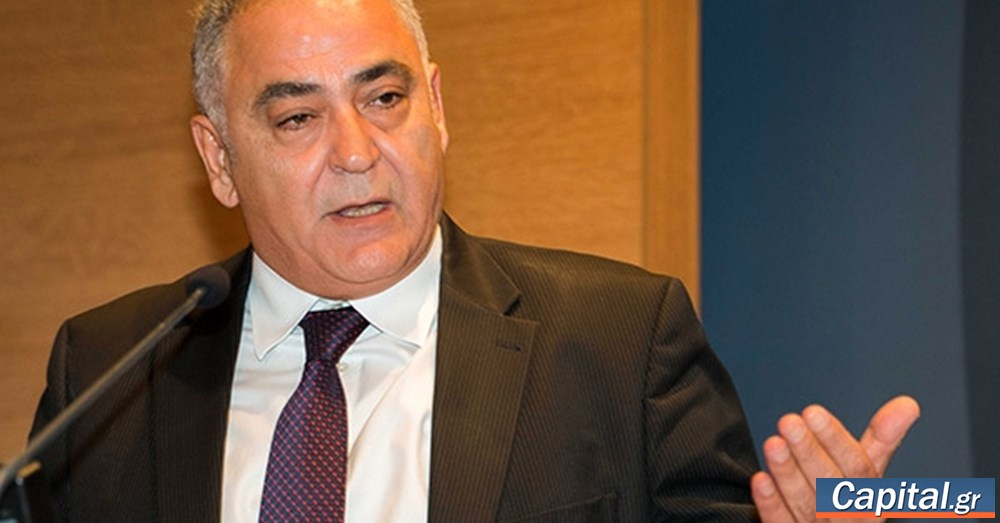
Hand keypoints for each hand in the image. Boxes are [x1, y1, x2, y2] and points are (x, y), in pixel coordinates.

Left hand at [751, 395, 920, 522]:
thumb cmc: (849, 504)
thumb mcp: (868, 475)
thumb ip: (882, 440)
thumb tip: (908, 403)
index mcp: (869, 498)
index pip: (858, 467)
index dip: (835, 440)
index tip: (812, 412)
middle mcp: (848, 516)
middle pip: (830, 485)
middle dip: (809, 452)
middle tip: (789, 422)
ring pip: (805, 504)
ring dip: (788, 473)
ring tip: (773, 444)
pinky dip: (771, 503)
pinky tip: (760, 480)